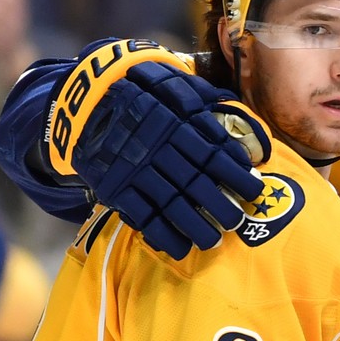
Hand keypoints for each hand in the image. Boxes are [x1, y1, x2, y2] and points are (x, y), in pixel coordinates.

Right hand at [45, 43, 267, 259]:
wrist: (85, 102)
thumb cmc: (140, 97)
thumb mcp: (173, 92)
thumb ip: (206, 114)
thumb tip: (237, 140)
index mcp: (175, 127)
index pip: (213, 156)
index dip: (236, 176)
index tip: (254, 190)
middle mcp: (158, 151)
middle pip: (196, 184)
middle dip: (220, 207)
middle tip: (236, 222)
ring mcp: (135, 171)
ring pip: (171, 204)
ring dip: (195, 226)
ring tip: (212, 242)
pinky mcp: (115, 188)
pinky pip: (141, 216)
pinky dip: (162, 234)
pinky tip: (179, 247)